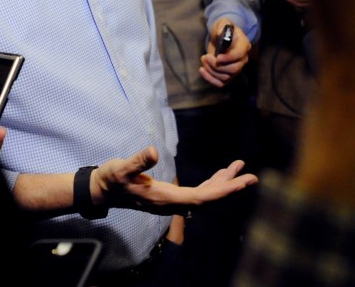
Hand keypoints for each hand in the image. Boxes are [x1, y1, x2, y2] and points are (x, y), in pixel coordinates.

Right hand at [91, 146, 257, 215]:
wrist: (102, 190)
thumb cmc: (112, 179)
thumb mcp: (121, 168)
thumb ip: (137, 161)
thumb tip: (153, 151)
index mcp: (164, 198)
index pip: (200, 198)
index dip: (222, 191)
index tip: (241, 184)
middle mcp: (171, 203)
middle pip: (207, 198)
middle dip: (230, 187)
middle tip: (252, 176)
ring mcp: (171, 201)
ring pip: (204, 195)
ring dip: (222, 183)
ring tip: (240, 168)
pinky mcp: (170, 195)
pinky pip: (198, 192)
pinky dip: (211, 183)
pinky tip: (220, 175)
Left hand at [199, 19, 251, 86]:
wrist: (221, 37)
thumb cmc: (223, 30)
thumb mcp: (223, 23)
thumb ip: (222, 26)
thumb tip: (219, 32)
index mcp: (244, 45)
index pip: (239, 55)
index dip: (228, 58)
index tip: (217, 57)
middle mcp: (243, 59)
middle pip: (233, 69)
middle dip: (217, 66)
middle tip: (206, 57)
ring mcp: (236, 68)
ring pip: (226, 77)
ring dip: (211, 71)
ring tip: (203, 59)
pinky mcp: (228, 75)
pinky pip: (221, 83)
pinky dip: (210, 79)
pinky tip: (202, 70)